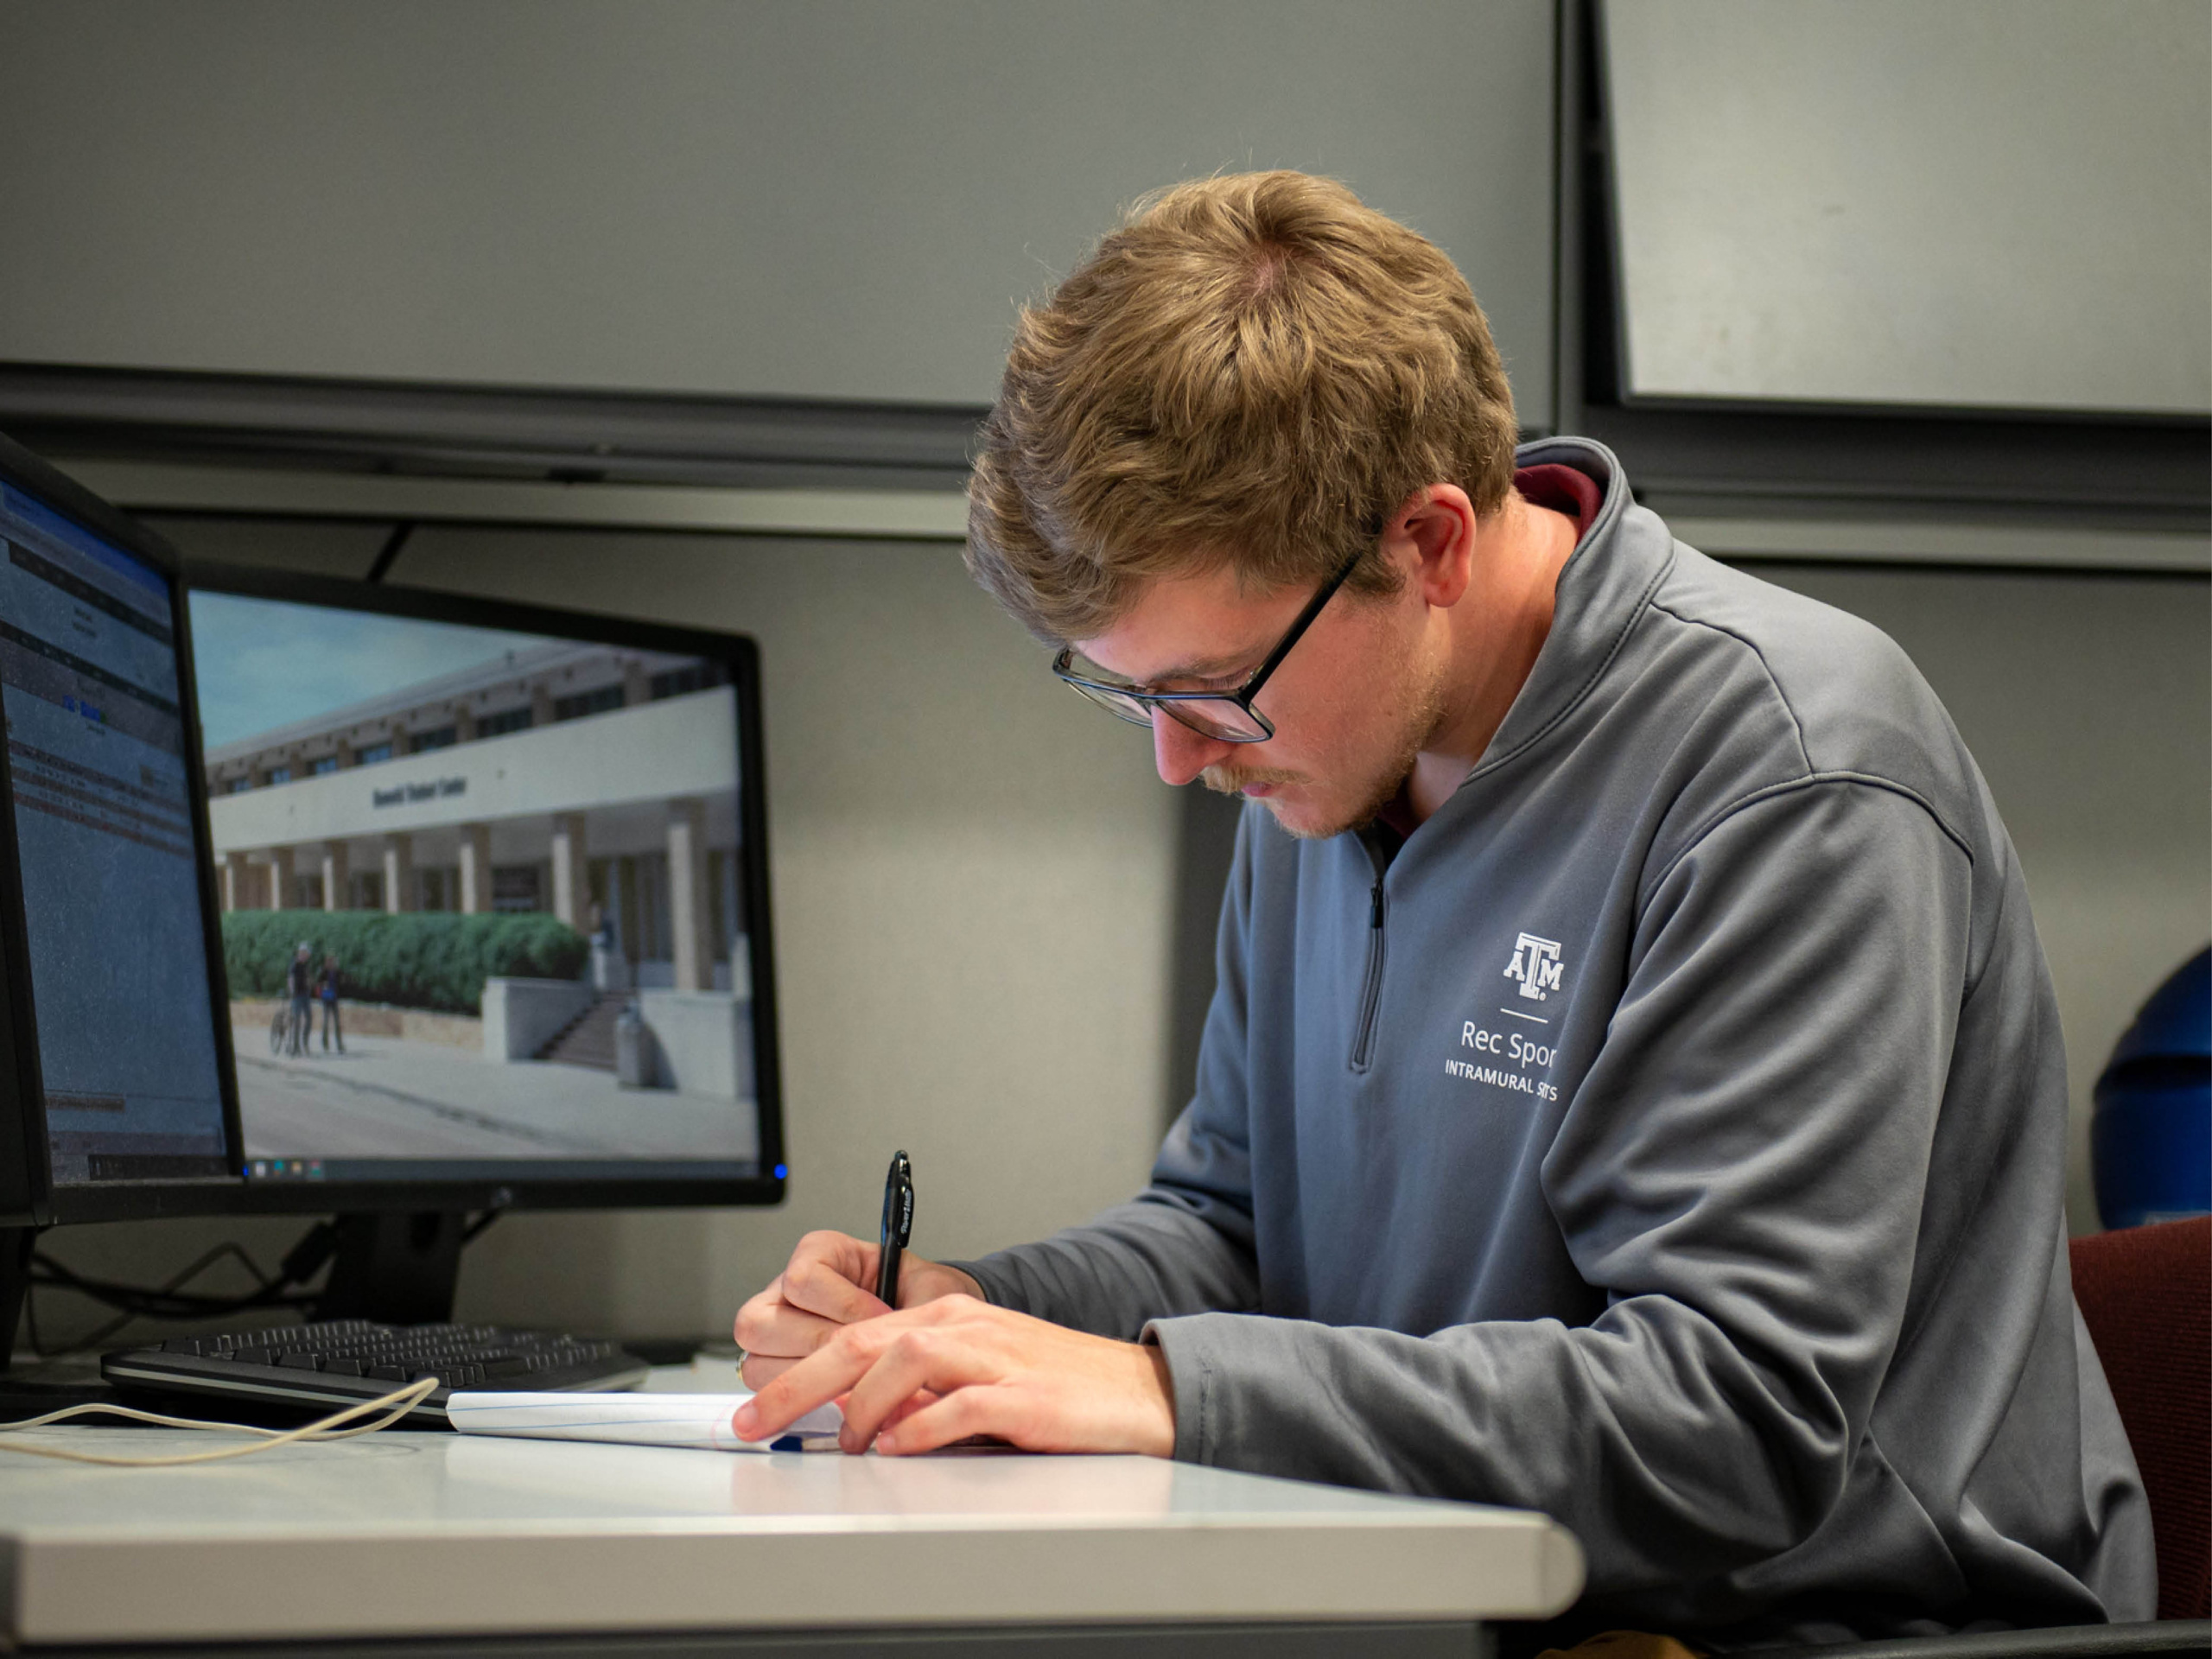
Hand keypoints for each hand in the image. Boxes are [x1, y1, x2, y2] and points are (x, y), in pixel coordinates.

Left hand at [731, 1293, 1176, 1457]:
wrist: (1136, 1391)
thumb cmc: (1055, 1387)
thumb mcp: (977, 1379)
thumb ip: (920, 1393)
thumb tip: (859, 1422)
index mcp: (948, 1319)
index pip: (852, 1335)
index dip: (795, 1372)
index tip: (752, 1410)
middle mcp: (965, 1327)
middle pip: (861, 1341)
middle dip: (797, 1385)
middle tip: (753, 1422)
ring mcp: (995, 1357)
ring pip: (905, 1359)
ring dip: (861, 1405)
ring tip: (845, 1443)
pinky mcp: (1025, 1396)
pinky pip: (961, 1404)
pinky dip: (922, 1427)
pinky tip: (900, 1447)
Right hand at [733, 1229, 980, 1388]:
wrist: (932, 1327)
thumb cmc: (924, 1303)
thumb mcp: (929, 1292)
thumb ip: (914, 1308)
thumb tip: (893, 1341)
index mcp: (822, 1254)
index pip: (803, 1279)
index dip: (845, 1306)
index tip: (882, 1319)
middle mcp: (786, 1290)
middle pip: (758, 1322)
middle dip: (819, 1346)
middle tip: (863, 1356)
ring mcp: (775, 1330)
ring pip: (755, 1361)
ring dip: (805, 1376)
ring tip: (850, 1377)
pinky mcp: (775, 1367)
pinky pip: (764, 1388)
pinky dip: (803, 1398)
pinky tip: (840, 1395)